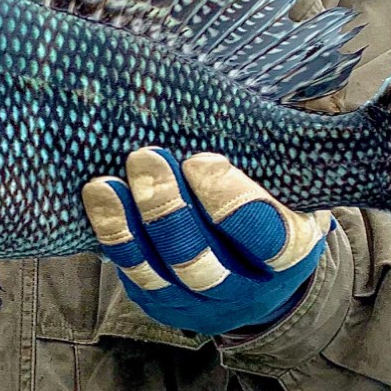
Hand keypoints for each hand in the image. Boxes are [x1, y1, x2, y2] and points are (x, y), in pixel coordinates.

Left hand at [82, 148, 331, 335]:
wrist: (261, 261)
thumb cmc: (273, 190)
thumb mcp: (293, 169)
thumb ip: (284, 138)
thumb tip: (288, 88)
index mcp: (293, 249)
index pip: (266, 237)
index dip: (231, 201)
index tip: (200, 160)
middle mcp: (249, 286)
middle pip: (203, 263)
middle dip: (168, 210)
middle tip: (145, 157)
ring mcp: (204, 300)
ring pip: (162, 275)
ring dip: (129, 228)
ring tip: (104, 184)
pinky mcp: (165, 303)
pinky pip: (135, 277)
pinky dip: (114, 240)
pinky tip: (97, 201)